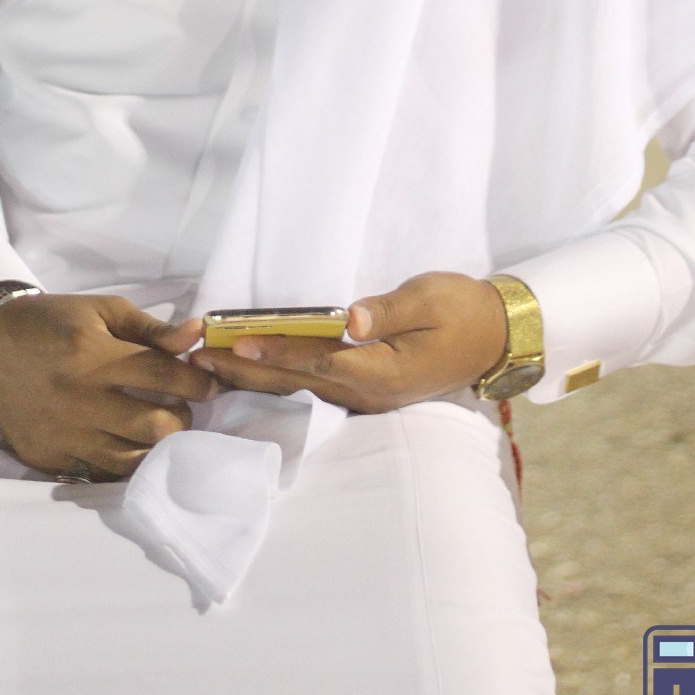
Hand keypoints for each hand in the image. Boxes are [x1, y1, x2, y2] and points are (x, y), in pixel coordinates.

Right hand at [0, 293, 217, 478]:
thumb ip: (152, 329)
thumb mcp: (102, 311)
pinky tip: (126, 443)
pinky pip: (98, 473)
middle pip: (153, 426)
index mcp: (93, 355)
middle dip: (181, 419)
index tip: (209, 385)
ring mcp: (61, 434)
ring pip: (131, 459)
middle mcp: (78, 399)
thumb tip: (197, 335)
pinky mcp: (47, 458)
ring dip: (156, 447)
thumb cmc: (54, 322)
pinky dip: (120, 461)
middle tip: (182, 409)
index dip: (196, 383)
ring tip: (158, 428)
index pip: (162, 375)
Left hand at [187, 272, 507, 412]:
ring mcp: (366, 395)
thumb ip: (386, 310)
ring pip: (300, 387)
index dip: (273, 352)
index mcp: (381, 372)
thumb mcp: (429, 299)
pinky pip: (313, 385)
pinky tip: (252, 372)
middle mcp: (368, 392)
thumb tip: (349, 319)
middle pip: (296, 382)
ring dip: (255, 376)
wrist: (496, 334)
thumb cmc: (463, 310)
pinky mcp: (366, 389)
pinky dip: (278, 377)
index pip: (315, 361)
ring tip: (210, 365)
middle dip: (245, 370)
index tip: (234, 344)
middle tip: (198, 359)